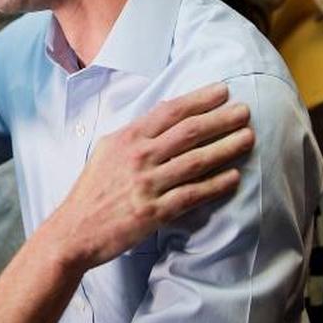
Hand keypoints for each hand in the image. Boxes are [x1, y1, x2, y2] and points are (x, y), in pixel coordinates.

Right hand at [44, 83, 252, 271]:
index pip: (170, 111)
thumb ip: (135, 134)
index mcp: (128, 138)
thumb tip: (164, 118)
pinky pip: (192, 195)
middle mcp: (139, 157)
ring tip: (248, 138)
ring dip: (226, 148)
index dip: (200, 99)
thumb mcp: (107, 151)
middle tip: (245, 111)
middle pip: (189, 132)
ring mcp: (147, 185)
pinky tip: (234, 177)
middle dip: (221, 119)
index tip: (223, 91)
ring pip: (196, 161)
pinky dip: (215, 185)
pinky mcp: (153, 212)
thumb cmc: (92, 191)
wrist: (74, 231)